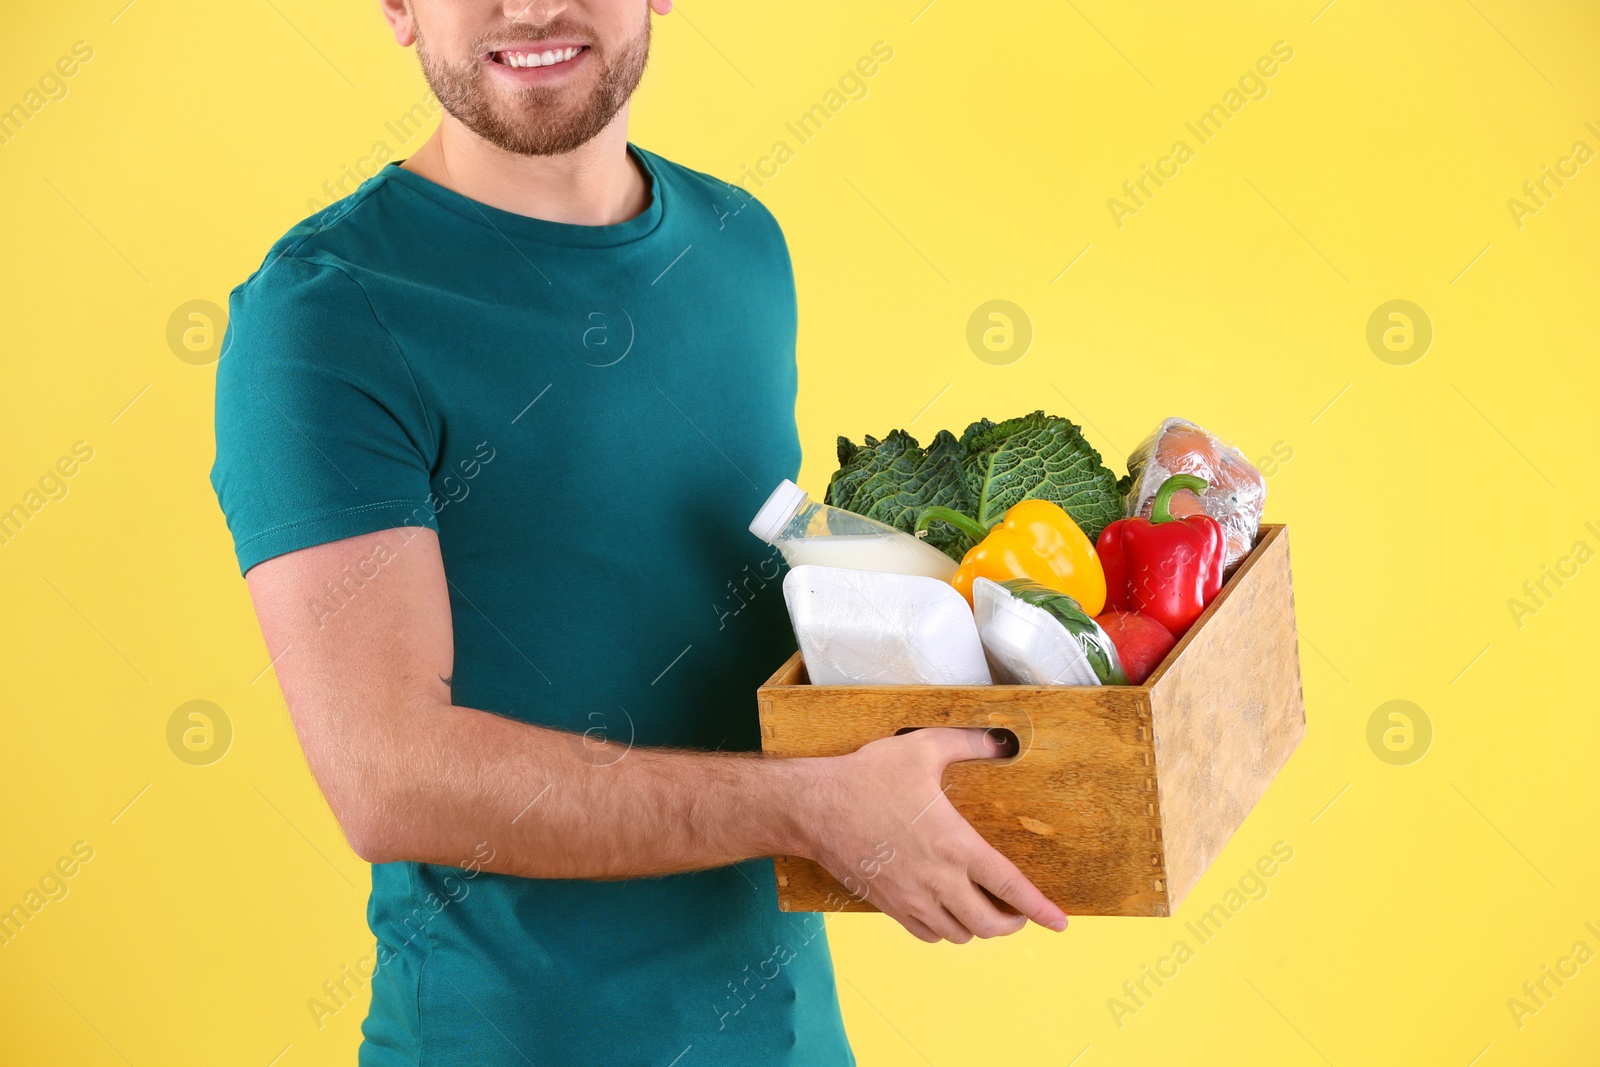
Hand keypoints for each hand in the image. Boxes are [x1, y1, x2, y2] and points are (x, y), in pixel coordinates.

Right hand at [797, 727, 1068, 942]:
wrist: (815, 807)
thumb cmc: (867, 776)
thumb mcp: (922, 747)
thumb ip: (968, 742)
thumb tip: (1003, 740)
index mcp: (955, 844)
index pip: (1010, 887)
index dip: (1039, 908)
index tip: (1060, 922)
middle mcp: (938, 879)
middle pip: (989, 923)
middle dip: (1011, 923)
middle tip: (1016, 910)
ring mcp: (912, 897)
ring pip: (959, 934)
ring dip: (977, 927)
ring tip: (981, 908)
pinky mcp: (889, 905)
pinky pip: (927, 935)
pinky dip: (944, 930)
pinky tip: (945, 912)